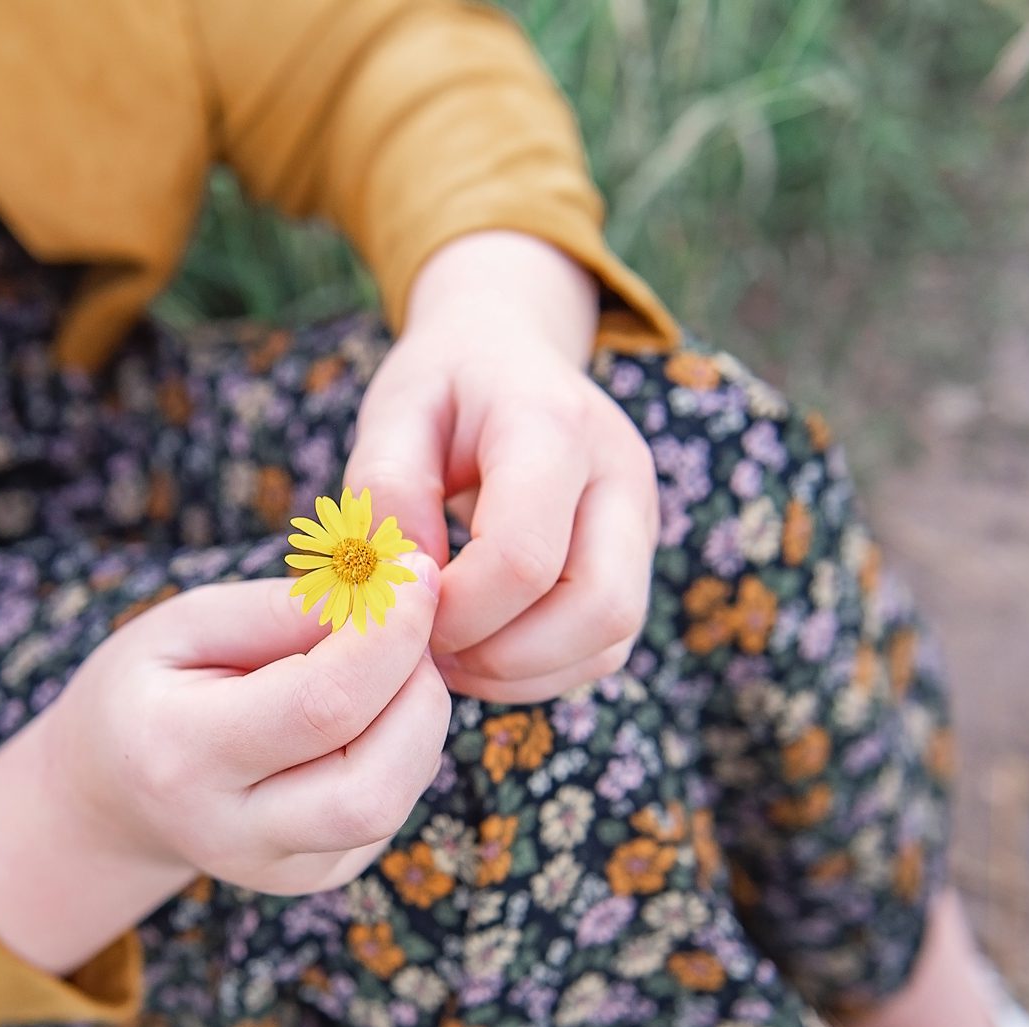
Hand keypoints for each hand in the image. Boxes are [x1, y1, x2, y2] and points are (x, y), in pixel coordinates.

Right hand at [0, 555, 449, 973]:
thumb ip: (283, 610)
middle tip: (405, 631)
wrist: (112, 795)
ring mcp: (282, 869)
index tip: (415, 574)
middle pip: (373, 789)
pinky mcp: (321, 876)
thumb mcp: (187, 623)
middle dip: (416, 694)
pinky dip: (401, 747)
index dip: (388, 637)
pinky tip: (363, 715)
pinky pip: (391, 808)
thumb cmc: (152, 688)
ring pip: (393, 803)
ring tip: (381, 666)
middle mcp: (235, 832)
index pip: (321, 706)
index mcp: (183, 754)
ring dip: (416, 719)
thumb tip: (386, 594)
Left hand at [345, 232, 660, 704]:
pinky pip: (604, 650)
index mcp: (553, 424)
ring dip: (519, 672)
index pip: (525, 557)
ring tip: (446, 651)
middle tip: (426, 647)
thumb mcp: (394, 410)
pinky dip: (538, 671)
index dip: (456, 610)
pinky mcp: (636, 562)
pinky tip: (478, 649)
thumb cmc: (443, 385)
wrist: (506, 351)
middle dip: (500, 654)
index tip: (400, 606)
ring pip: (609, 641)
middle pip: (598, 609)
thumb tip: (407, 581)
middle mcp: (620, 475)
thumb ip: (387, 489)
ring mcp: (641, 522)